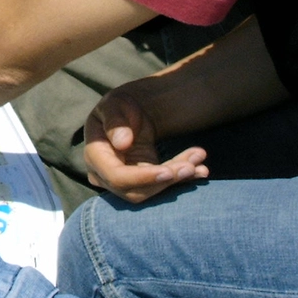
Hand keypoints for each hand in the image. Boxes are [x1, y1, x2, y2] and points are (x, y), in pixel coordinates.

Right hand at [82, 90, 208, 203]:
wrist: (130, 115)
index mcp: (95, 155)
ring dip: (177, 180)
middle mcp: (104, 175)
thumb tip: (121, 143)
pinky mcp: (142, 184)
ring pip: (152, 192)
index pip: (117, 177)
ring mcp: (123, 183)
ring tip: (199, 163)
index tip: (168, 171)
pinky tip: (201, 170)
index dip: (142, 178)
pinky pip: (162, 187)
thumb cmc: (119, 107)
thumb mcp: (115, 104)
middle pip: (136, 191)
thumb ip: (115, 121)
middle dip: (165, 180)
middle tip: (191, 165)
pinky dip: (182, 180)